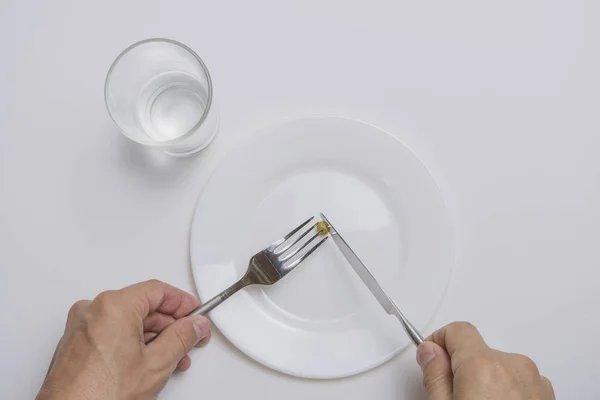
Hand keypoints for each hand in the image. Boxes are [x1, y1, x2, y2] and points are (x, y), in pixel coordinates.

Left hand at [36, 280, 210, 399]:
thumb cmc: (99, 395)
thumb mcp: (156, 364)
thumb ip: (181, 338)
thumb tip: (194, 326)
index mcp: (113, 305)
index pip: (158, 291)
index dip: (183, 303)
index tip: (195, 314)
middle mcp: (93, 310)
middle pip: (143, 306)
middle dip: (170, 324)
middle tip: (189, 337)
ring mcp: (81, 326)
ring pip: (128, 321)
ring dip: (154, 337)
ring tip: (172, 358)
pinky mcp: (76, 343)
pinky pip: (112, 332)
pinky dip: (133, 343)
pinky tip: (148, 362)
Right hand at [416, 322, 553, 399]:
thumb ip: (434, 376)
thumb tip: (429, 352)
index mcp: (483, 365)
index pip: (457, 330)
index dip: (438, 340)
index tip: (431, 355)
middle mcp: (513, 366)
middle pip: (477, 351)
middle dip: (462, 367)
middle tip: (451, 393)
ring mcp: (534, 381)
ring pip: (499, 367)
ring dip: (486, 381)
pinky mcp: (546, 395)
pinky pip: (519, 381)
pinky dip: (506, 391)